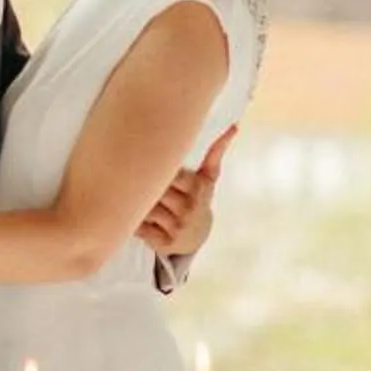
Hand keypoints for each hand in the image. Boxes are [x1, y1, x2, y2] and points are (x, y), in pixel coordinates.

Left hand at [139, 126, 235, 257]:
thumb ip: (215, 152)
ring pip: (146, 208)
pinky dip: (136, 222)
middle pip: (156, 190)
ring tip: (143, 201)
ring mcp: (178, 227)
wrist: (197, 236)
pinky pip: (140, 228)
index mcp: (198, 189)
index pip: (173, 174)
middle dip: (147, 187)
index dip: (161, 171)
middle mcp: (190, 209)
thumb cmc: (196, 198)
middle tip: (143, 183)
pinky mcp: (165, 244)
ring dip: (139, 204)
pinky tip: (142, 219)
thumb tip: (234, 126)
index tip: (156, 169)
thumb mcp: (207, 177)